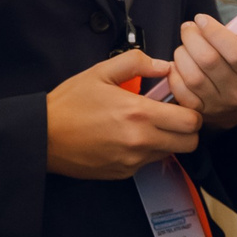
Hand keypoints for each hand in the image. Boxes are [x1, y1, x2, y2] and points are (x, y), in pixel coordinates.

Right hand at [46, 51, 200, 180]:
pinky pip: (147, 163)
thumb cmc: (69, 104)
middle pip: (190, 143)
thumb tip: (163, 65)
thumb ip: (136, 63)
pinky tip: (127, 138)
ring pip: (170, 153)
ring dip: (167, 140)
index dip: (192, 111)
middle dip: (188, 129)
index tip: (180, 103)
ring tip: (147, 125)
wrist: (43, 136)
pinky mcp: (123, 173)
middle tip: (173, 116)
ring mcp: (132, 161)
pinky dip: (146, 151)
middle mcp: (140, 141)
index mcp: (139, 113)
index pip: (191, 121)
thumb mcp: (100, 72)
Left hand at [163, 10, 236, 129]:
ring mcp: (216, 104)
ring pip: (191, 74)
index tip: (202, 19)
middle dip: (192, 37)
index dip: (215, 33)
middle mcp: (236, 92)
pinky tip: (180, 62)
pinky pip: (179, 90)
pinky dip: (175, 72)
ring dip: (182, 53)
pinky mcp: (198, 111)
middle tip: (189, 27)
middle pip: (208, 60)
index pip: (235, 52)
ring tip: (185, 43)